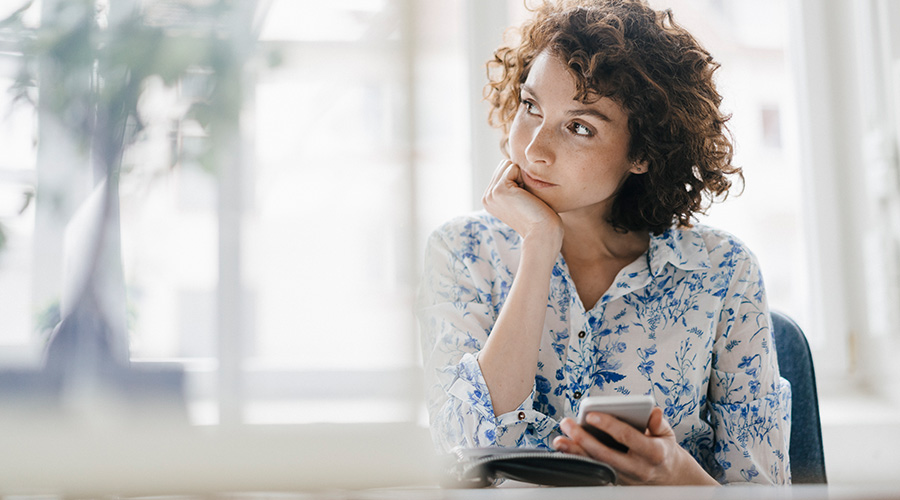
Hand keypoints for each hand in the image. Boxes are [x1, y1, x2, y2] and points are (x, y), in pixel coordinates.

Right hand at [482, 160, 562, 251]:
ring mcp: (490, 194)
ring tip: (526, 198)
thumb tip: (515, 165)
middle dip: (519, 176)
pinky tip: (526, 197)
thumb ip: (513, 184)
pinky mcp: (499, 190)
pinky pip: (513, 167)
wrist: (542, 232)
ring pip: (508, 165)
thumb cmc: (539, 217)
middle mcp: (487, 197)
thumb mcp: (521, 199)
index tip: (524, 200)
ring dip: (522, 177)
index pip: (504, 171)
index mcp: (490, 199)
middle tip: (526, 199)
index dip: (519, 180)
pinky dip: (524, 178)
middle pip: (504, 165)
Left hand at [553, 408, 718, 485]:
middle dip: (584, 439)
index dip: (609, 425)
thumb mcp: (667, 434)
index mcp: (653, 453)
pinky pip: (594, 469)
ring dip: (576, 453)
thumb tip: (654, 412)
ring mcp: (625, 477)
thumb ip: (659, 423)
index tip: (591, 414)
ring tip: (559, 440)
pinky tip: (565, 450)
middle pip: (606, 455)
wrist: (667, 476)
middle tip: (568, 424)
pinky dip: (579, 459)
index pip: (628, 437)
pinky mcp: (615, 481)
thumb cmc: (662, 448)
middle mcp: (638, 468)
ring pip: (597, 465)